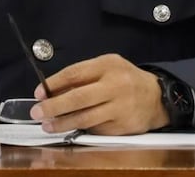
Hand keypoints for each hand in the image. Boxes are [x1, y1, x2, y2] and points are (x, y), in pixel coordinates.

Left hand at [29, 53, 168, 134]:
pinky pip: (96, 129)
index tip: (39, 93)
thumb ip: (82, 76)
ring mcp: (120, 107)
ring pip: (85, 118)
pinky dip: (81, 129)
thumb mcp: (107, 67)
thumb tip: (52, 90)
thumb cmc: (125, 79)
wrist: (157, 97)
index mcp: (108, 65)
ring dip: (63, 123)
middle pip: (79, 97)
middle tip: (37, 112)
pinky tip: (70, 128)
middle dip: (54, 106)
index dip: (54, 84)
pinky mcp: (123, 126)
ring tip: (48, 125)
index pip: (75, 73)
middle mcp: (115, 85)